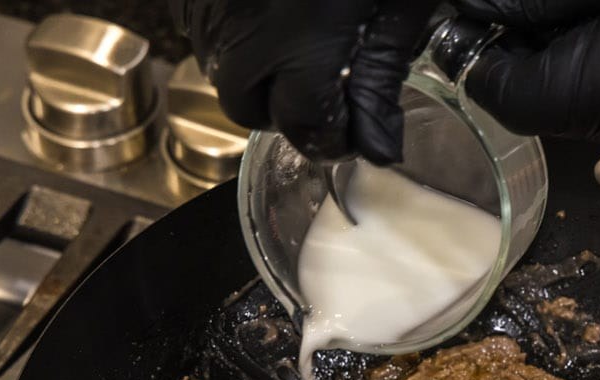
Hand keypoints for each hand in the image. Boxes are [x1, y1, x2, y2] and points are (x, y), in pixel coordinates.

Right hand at [169, 0, 442, 163]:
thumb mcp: (398, 4)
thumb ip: (380, 76)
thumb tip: (378, 146)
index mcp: (302, 40)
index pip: (302, 125)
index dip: (330, 134)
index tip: (351, 126)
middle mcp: (244, 27)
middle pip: (246, 106)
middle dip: (283, 107)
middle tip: (322, 85)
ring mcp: (210, 3)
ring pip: (218, 67)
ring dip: (256, 70)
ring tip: (299, 39)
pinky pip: (202, 24)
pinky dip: (235, 29)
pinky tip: (273, 7)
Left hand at [454, 0, 599, 147]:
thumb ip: (533, 0)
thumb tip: (467, 14)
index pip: (509, 96)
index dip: (478, 57)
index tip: (469, 19)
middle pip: (533, 106)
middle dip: (516, 54)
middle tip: (523, 8)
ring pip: (561, 108)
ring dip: (550, 59)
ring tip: (585, 13)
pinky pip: (596, 108)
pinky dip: (585, 69)